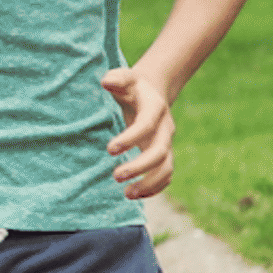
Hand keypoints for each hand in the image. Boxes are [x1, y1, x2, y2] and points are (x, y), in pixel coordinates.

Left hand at [102, 65, 175, 199]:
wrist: (151, 93)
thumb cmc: (132, 86)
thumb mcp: (125, 77)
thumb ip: (116, 78)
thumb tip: (105, 82)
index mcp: (155, 108)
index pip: (146, 125)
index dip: (131, 138)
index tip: (109, 149)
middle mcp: (165, 129)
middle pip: (160, 152)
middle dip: (140, 167)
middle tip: (115, 176)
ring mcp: (166, 144)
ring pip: (166, 169)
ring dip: (149, 184)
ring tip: (127, 194)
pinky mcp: (164, 156)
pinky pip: (165, 176)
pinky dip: (154, 189)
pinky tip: (134, 195)